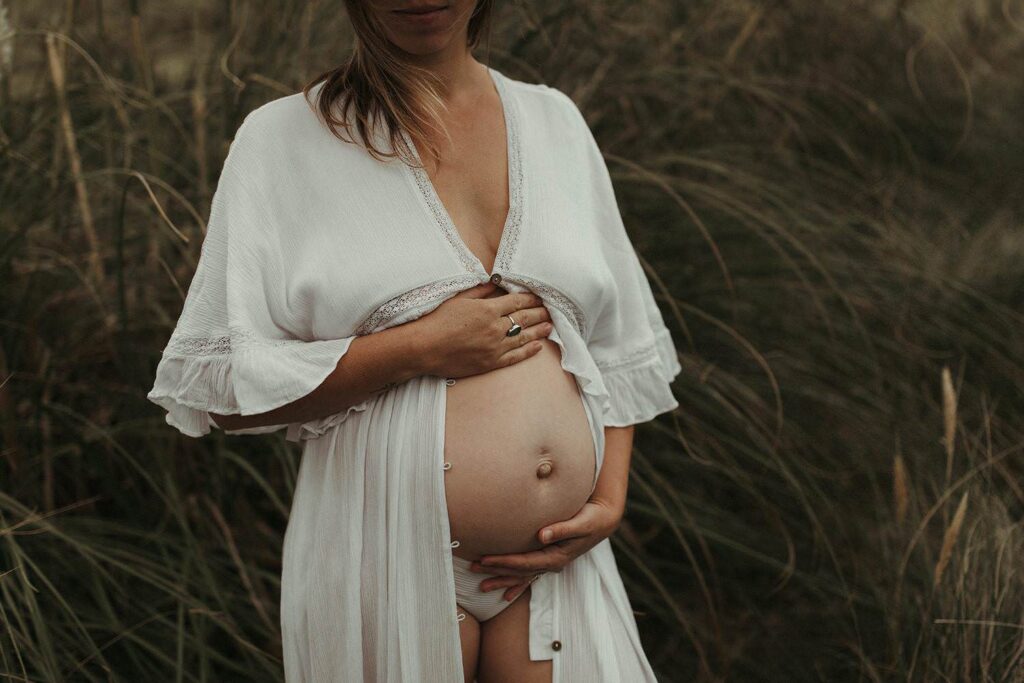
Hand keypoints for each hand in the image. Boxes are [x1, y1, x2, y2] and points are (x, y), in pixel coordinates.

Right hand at [414, 283, 552, 376]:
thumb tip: (494, 283)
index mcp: (488, 310)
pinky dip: (528, 351)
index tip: (540, 297)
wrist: (424, 348)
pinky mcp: (490, 363)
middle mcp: (495, 329)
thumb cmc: (437, 321)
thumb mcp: (458, 299)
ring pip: (524, 337)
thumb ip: (479, 291)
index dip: (531, 299)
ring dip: (539, 331)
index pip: (517, 302)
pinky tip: (538, 346)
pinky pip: (515, 357)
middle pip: (524, 318)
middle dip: (539, 313)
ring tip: (550, 326)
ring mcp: (494, 348)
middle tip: (551, 310)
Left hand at [469, 498, 623, 601]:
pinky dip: (517, 584)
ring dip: (502, 579)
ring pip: (522, 575)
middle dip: (495, 571)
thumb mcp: (581, 522)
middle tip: (473, 569)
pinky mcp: (550, 558)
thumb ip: (562, 528)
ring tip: (481, 587)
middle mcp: (552, 564)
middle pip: (519, 571)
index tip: (484, 560)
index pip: (524, 562)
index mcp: (556, 557)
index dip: (503, 562)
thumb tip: (541, 535)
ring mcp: (551, 563)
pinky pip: (530, 575)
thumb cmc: (592, 518)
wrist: (603, 520)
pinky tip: (506, 594)